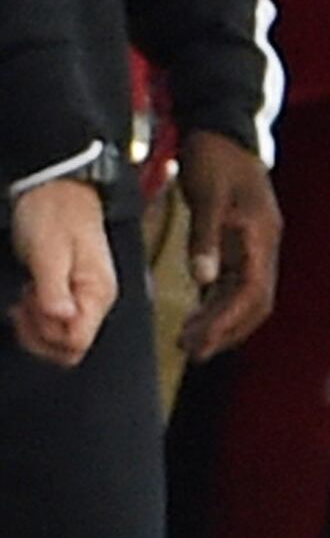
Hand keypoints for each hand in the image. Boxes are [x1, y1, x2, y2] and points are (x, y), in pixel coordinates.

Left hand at [11, 177, 114, 366]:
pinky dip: (37, 316)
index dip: (46, 333)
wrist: (55, 190)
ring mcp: (85, 297)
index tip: (29, 309)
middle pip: (70, 347)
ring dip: (36, 325)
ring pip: (61, 338)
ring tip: (26, 298)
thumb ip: (55, 289)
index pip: (77, 341)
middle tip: (24, 305)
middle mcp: (97, 299)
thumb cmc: (54, 214)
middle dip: (39, 333)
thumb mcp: (49, 251)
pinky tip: (29, 296)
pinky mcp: (73, 293)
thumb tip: (60, 318)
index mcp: (97, 292)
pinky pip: (57, 322)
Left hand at [174, 129, 280, 359]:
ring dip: (220, 320)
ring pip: (245, 295)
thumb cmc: (216, 159)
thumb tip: (202, 280)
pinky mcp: (242, 240)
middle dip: (226, 330)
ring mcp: (255, 244)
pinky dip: (216, 301)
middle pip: (254, 301)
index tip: (200, 342)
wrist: (223, 129)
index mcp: (261, 236)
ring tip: (189, 340)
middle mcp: (264, 245)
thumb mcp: (208, 196)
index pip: (252, 292)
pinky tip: (197, 313)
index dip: (227, 321)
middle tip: (193, 351)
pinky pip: (234, 281)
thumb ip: (205, 238)